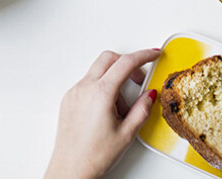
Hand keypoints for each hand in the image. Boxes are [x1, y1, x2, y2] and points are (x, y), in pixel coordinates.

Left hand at [44, 48, 160, 178]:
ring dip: (114, 78)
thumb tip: (150, 94)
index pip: (126, 63)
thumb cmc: (93, 157)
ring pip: (98, 70)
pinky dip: (101, 87)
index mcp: (101, 93)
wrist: (69, 172)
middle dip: (127, 63)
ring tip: (120, 107)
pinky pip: (88, 82)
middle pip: (109, 58)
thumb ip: (142, 109)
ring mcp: (75, 92)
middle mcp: (85, 88)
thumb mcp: (127, 134)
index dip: (143, 56)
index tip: (153, 54)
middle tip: (138, 79)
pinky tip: (106, 109)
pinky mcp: (68, 99)